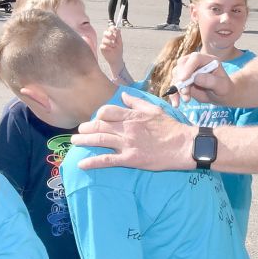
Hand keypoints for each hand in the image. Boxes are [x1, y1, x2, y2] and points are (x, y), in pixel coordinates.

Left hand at [71, 92, 195, 170]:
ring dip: (84, 141)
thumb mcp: (154, 109)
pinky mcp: (130, 159)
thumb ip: (137, 102)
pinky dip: (93, 162)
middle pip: (100, 125)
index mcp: (132, 116)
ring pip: (100, 140)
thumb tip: (123, 94)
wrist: (183, 146)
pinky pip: (107, 160)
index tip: (95, 119)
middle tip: (78, 131)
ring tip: (74, 143)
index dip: (98, 115)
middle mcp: (127, 128)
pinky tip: (81, 164)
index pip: (107, 111)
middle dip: (86, 128)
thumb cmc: (171, 127)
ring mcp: (127, 144)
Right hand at [99, 26, 124, 74]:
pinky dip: (107, 47)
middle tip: (114, 39)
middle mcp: (108, 38)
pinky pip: (102, 45)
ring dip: (110, 42)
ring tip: (114, 46)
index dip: (112, 28)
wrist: (117, 59)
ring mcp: (104, 43)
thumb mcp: (120, 43)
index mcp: (113, 35)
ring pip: (104, 39)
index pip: (111, 29)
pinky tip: (110, 49)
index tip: (115, 31)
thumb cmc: (118, 50)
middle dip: (109, 34)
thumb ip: (118, 36)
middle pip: (105, 32)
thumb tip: (118, 29)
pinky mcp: (102, 48)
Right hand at [171, 52, 231, 105]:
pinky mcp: (183, 80)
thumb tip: (196, 78)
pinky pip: (174, 86)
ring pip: (176, 75)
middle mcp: (195, 63)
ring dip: (177, 89)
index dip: (188, 67)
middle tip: (185, 92)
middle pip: (182, 65)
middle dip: (180, 79)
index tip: (184, 79)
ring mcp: (188, 71)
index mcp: (207, 60)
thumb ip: (211, 81)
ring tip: (187, 100)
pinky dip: (174, 95)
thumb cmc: (224, 89)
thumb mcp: (222, 86)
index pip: (195, 58)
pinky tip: (176, 103)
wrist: (220, 95)